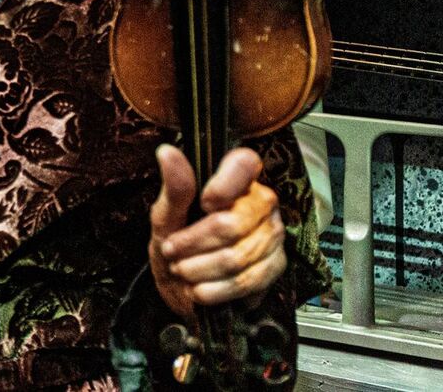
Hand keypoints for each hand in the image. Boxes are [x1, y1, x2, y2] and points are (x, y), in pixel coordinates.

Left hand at [149, 145, 286, 317]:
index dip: (224, 185)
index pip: (245, 163)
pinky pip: (249, 280)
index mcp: (235, 179)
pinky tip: (199, 289)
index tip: (203, 203)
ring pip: (238, 256)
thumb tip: (167, 152)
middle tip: (172, 251)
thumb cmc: (175, 244)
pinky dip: (217, 289)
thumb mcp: (165, 216)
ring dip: (200, 269)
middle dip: (194, 243)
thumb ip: (174, 188)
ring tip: (182, 270)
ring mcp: (272, 234)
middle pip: (233, 223)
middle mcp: (261, 202)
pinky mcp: (276, 265)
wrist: (184, 286)